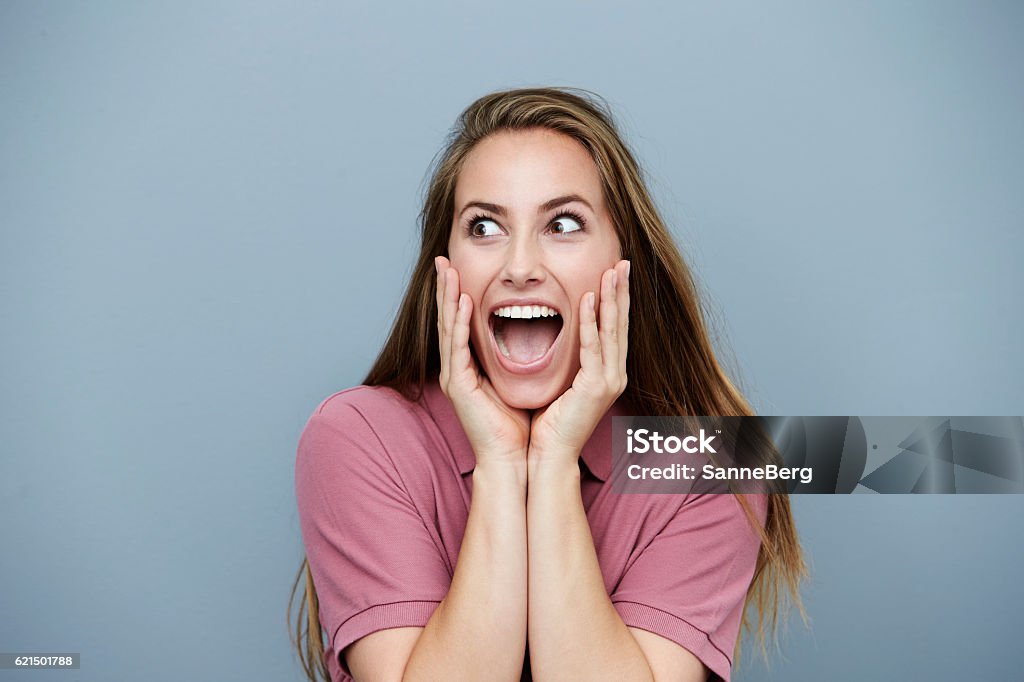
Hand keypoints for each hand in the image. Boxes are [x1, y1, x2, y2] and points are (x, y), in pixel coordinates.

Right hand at [435, 256, 531, 465]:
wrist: (512, 457)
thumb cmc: (518, 424)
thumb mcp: (516, 381)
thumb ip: (517, 357)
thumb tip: (534, 335)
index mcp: (468, 367)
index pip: (461, 322)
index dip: (457, 294)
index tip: (458, 268)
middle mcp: (456, 369)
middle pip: (448, 319)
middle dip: (445, 288)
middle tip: (443, 259)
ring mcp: (454, 376)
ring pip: (448, 328)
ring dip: (447, 297)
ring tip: (447, 270)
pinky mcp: (458, 386)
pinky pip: (457, 348)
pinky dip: (459, 323)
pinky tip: (462, 302)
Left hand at [529, 259, 629, 460]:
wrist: (549, 455)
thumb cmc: (549, 423)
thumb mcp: (562, 383)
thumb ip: (567, 361)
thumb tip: (557, 334)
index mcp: (607, 374)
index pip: (614, 329)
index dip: (616, 300)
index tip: (615, 273)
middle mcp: (614, 375)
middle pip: (620, 324)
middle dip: (621, 292)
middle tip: (622, 262)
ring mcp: (609, 382)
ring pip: (612, 331)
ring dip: (611, 298)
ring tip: (611, 271)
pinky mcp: (596, 388)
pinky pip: (593, 347)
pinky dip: (592, 322)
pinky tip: (590, 299)